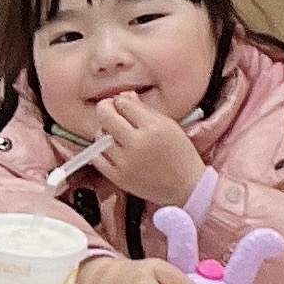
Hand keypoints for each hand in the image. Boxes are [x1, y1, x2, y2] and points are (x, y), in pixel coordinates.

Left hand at [91, 91, 206, 206]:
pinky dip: (100, 150)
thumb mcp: (169, 125)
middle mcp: (137, 143)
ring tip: (114, 133)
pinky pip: (97, 158)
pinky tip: (111, 149)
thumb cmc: (180, 154)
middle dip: (105, 109)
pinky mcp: (118, 178)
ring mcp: (126, 162)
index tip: (121, 103)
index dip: (120, 101)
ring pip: (99, 136)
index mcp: (153, 128)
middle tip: (109, 110)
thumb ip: (145, 109)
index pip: (124, 104)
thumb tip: (124, 96)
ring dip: (104, 131)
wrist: (186, 187)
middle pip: (106, 117)